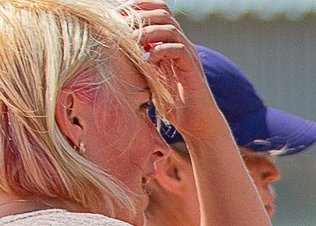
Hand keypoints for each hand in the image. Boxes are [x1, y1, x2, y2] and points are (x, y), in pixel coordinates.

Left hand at [120, 3, 212, 135]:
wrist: (198, 125)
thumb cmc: (174, 104)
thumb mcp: (151, 77)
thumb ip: (140, 61)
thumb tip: (117, 50)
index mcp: (172, 42)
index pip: (158, 11)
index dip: (139, 7)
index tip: (118, 15)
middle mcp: (182, 44)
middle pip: (163, 14)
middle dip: (140, 16)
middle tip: (121, 26)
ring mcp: (189, 56)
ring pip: (170, 29)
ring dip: (148, 33)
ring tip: (131, 43)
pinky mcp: (193, 70)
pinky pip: (178, 50)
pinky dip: (160, 52)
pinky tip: (146, 62)